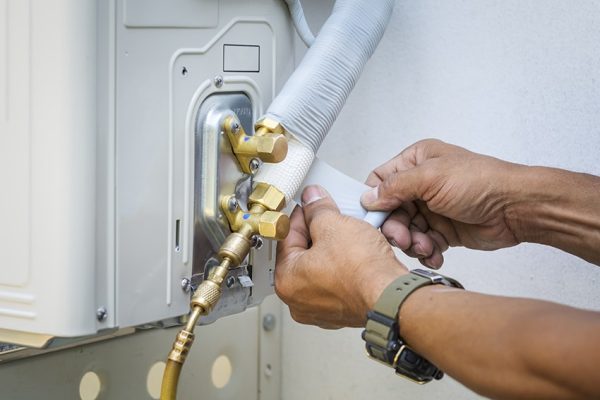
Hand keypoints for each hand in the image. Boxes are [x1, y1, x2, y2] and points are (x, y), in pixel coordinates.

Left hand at [275, 185, 406, 328]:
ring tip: (347, 234)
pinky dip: (344, 268)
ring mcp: (321, 310)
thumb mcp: (334, 225)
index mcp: (286, 280)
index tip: (311, 205)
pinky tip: (356, 254)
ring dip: (332, 249)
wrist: (393, 296)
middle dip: (317, 232)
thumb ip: (318, 209)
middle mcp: (299, 301)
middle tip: (331, 217)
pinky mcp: (342, 313)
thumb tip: (313, 200)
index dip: (301, 215)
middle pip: (302, 254)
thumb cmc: (362, 271)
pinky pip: (337, 282)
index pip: (286, 237)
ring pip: (321, 269)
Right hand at [361, 139, 520, 267]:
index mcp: (416, 162)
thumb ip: (395, 186)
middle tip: (403, 239)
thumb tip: (369, 197)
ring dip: (412, 242)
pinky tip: (436, 254)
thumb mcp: (431, 177)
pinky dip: (427, 251)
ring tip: (426, 247)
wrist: (516, 208)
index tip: (375, 219)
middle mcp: (421, 184)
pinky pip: (423, 243)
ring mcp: (432, 208)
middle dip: (395, 228)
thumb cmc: (481, 182)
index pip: (380, 180)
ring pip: (406, 230)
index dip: (374, 201)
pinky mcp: (443, 229)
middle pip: (390, 211)